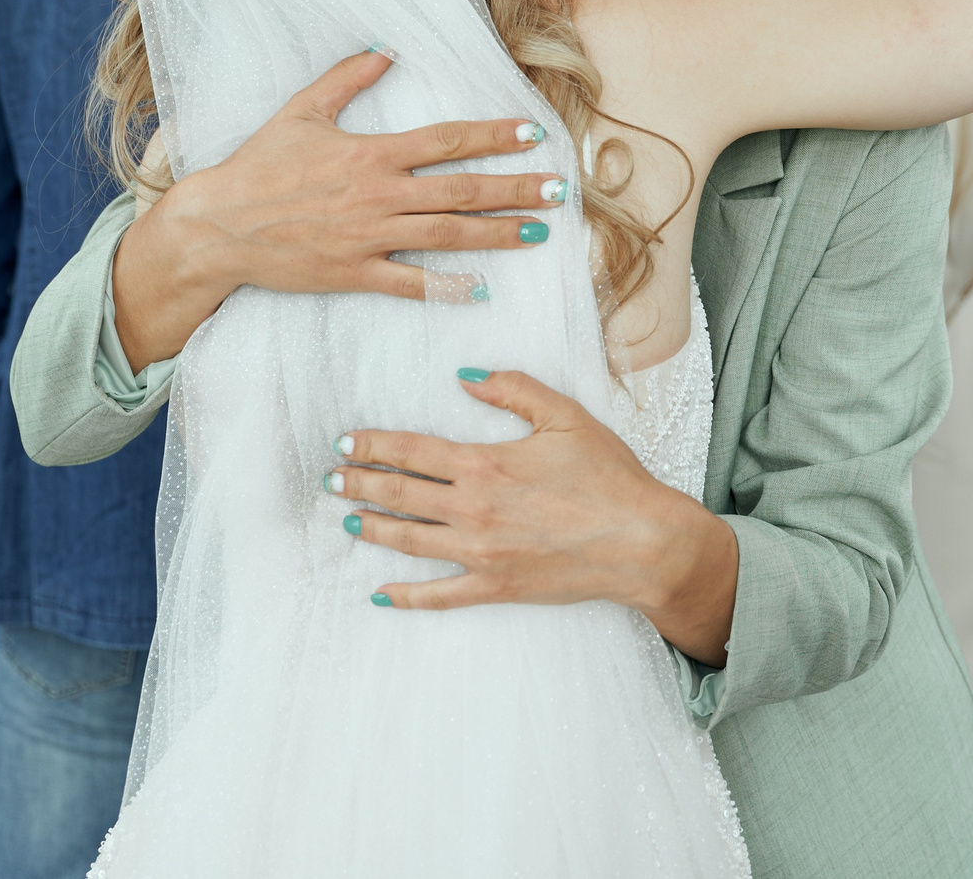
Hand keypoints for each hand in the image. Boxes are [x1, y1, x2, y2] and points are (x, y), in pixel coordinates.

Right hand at [112, 50, 569, 367]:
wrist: (219, 226)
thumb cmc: (259, 165)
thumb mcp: (301, 110)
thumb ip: (347, 78)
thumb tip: (385, 48)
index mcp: (370, 153)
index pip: (445, 141)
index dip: (492, 136)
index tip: (532, 132)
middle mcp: (377, 195)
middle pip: (461, 190)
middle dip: (515, 188)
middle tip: (559, 189)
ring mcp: (369, 238)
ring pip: (447, 235)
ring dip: (498, 233)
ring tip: (540, 231)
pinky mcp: (354, 273)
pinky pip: (410, 283)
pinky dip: (446, 287)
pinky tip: (481, 288)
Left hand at [328, 368, 739, 663]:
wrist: (642, 542)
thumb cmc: (609, 476)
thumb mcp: (565, 416)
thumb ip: (512, 390)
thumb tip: (465, 376)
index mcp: (485, 463)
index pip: (412, 450)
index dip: (373, 445)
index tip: (346, 441)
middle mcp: (473, 508)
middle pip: (400, 494)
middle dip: (359, 484)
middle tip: (329, 479)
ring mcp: (480, 553)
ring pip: (409, 540)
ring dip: (372, 528)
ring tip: (346, 519)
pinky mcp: (495, 587)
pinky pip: (439, 596)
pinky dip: (406, 597)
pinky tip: (380, 594)